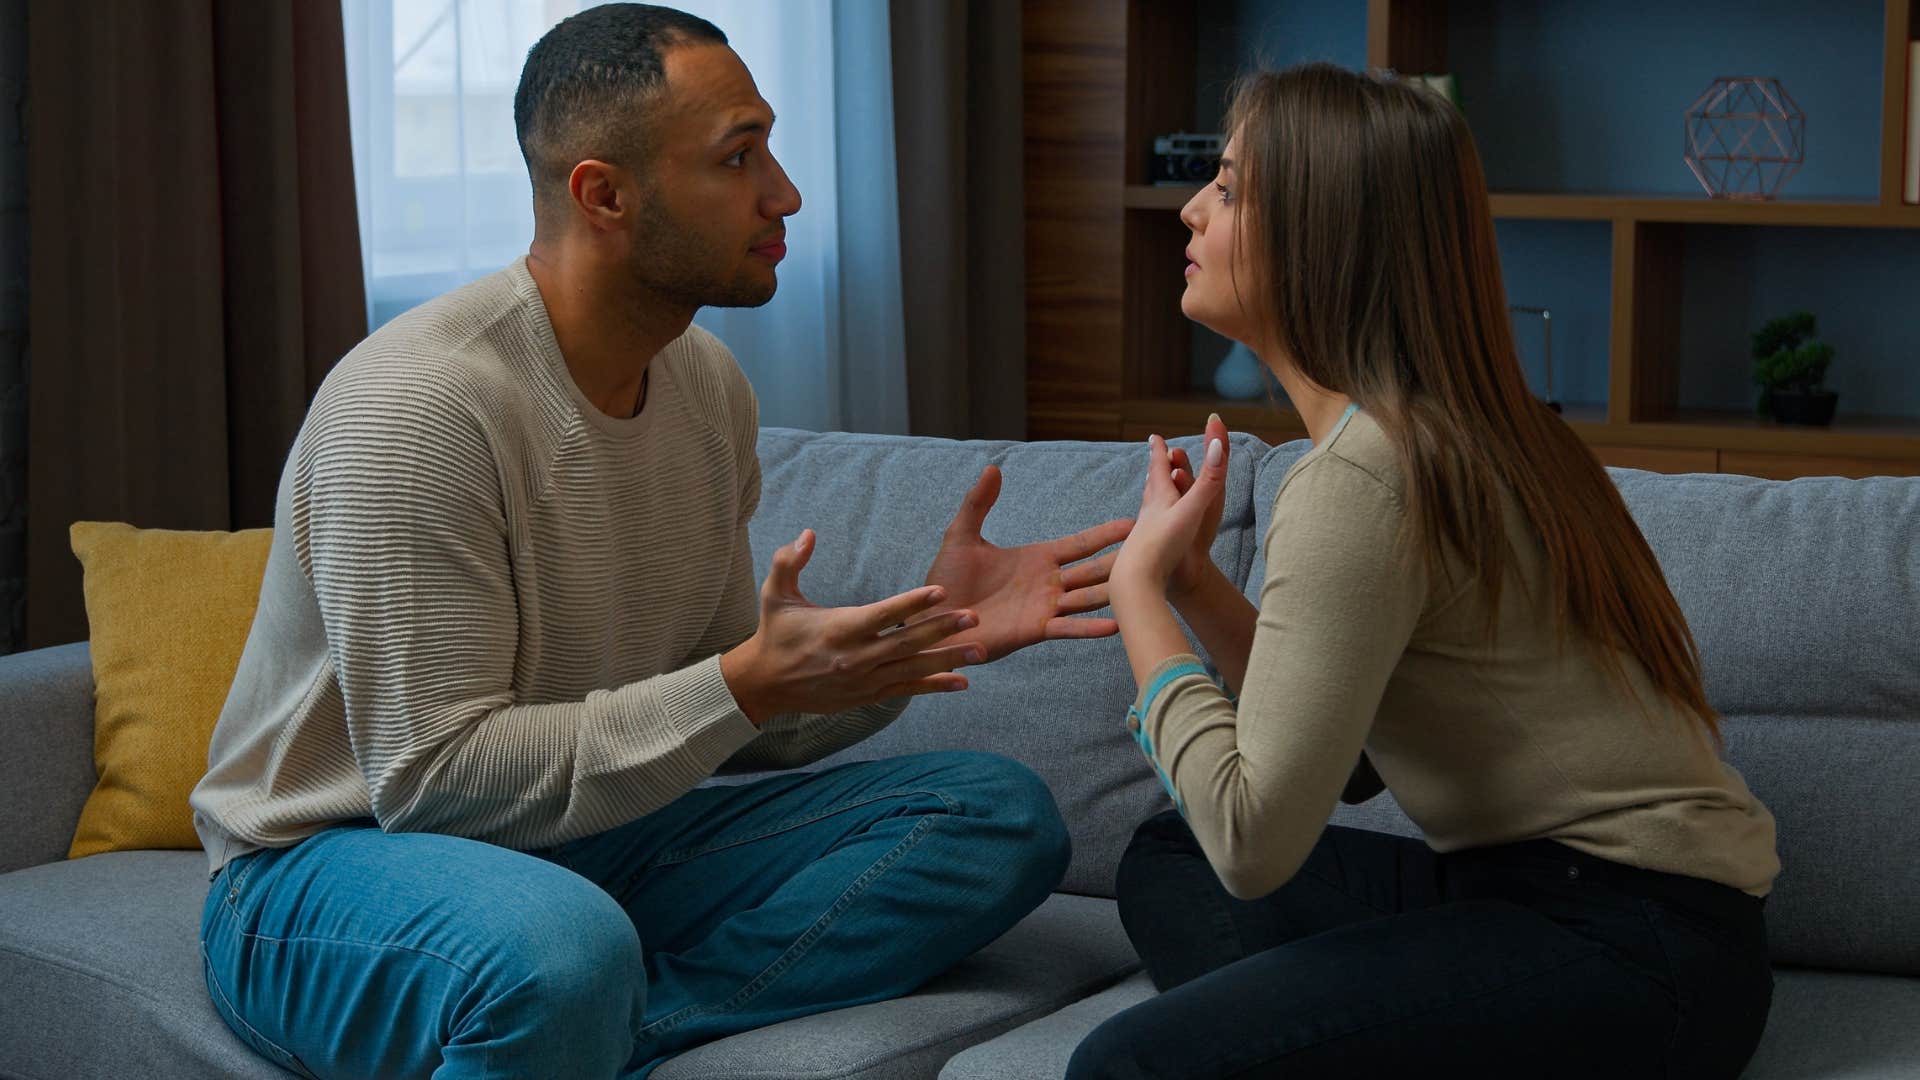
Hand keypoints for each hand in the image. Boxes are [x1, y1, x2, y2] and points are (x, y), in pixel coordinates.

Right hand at [721, 530, 984, 725]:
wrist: (765, 684)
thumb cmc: (774, 632)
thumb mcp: (774, 594)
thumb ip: (789, 561)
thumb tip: (809, 533)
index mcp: (838, 629)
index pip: (882, 614)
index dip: (912, 603)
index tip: (941, 591)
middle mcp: (855, 657)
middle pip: (906, 643)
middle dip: (943, 630)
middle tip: (975, 618)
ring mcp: (863, 680)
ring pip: (913, 669)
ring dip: (948, 660)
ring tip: (980, 651)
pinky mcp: (867, 695)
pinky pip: (907, 690)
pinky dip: (934, 686)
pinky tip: (962, 682)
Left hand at [920, 465, 1133, 661]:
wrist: (932, 620)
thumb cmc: (946, 580)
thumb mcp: (962, 536)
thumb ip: (978, 503)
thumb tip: (994, 467)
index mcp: (1036, 558)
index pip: (1079, 544)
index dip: (1105, 534)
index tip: (1134, 522)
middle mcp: (1047, 583)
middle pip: (1094, 570)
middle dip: (1122, 561)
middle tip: (1155, 551)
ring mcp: (1045, 607)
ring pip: (1089, 597)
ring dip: (1114, 592)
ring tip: (1145, 587)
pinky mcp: (1035, 630)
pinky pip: (1068, 627)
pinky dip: (1091, 627)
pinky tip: (1116, 625)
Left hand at [1112, 420, 1229, 603]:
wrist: (1138, 582)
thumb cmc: (1164, 544)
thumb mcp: (1192, 510)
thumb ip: (1207, 481)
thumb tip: (1217, 444)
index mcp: (1160, 500)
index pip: (1158, 469)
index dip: (1159, 452)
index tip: (1153, 437)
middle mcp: (1148, 514)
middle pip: (1151, 486)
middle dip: (1155, 470)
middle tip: (1153, 458)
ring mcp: (1142, 534)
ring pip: (1147, 508)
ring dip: (1151, 494)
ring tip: (1150, 489)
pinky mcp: (1142, 554)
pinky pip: (1147, 532)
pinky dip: (1150, 523)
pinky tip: (1148, 532)